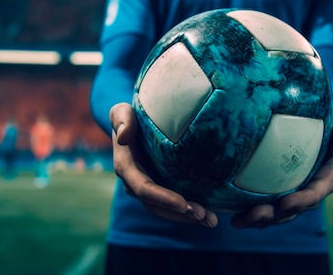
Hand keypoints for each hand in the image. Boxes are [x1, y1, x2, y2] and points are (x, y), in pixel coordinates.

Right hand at [109, 102, 217, 226]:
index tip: (183, 203)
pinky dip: (189, 212)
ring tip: (211, 220)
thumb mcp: (121, 111)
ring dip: (188, 217)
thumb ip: (121, 119)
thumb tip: (124, 135)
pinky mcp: (159, 188)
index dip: (163, 198)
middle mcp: (134, 183)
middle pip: (157, 205)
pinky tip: (208, 215)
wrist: (130, 123)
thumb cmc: (128, 115)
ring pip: (166, 210)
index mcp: (126, 167)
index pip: (144, 188)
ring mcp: (147, 188)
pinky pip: (172, 206)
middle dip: (181, 213)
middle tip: (205, 216)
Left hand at [231, 125, 332, 228]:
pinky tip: (232, 216)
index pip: (313, 195)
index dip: (300, 201)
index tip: (284, 203)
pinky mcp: (278, 201)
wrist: (319, 146)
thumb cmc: (329, 138)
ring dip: (256, 220)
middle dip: (271, 216)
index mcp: (325, 184)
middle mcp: (308, 198)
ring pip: (275, 216)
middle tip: (253, 215)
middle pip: (290, 211)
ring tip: (237, 222)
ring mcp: (293, 201)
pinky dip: (249, 215)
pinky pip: (265, 210)